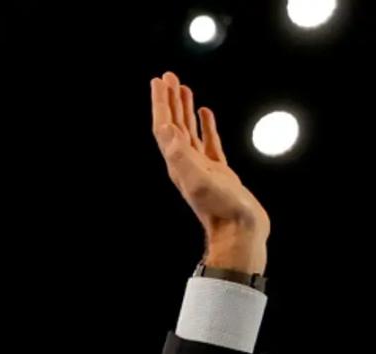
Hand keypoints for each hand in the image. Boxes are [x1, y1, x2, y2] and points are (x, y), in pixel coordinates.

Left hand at [150, 71, 268, 271]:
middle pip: (173, 124)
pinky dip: (205, 125)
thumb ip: (181, 155)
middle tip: (168, 76)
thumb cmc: (222, 209)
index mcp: (177, 163)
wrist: (239, 231)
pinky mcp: (218, 171)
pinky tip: (205, 113)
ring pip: (189, 131)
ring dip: (184, 109)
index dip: (160, 103)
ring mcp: (201, 166)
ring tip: (183, 88)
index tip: (159, 81)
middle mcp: (185, 163)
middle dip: (169, 100)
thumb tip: (165, 128)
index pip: (164, 126)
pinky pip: (209, 142)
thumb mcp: (199, 179)